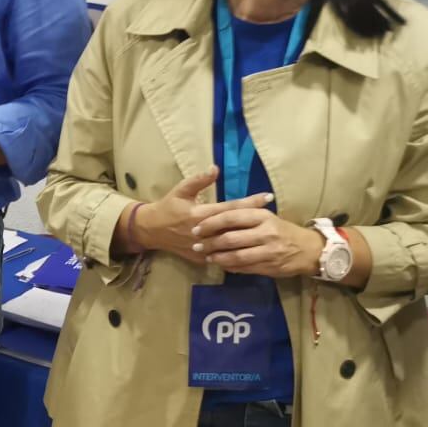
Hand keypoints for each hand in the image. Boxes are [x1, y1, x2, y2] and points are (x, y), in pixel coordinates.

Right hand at [132, 167, 269, 265]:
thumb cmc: (167, 207)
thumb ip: (198, 180)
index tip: (268, 196)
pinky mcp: (200, 258)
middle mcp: (203, 231)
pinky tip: (252, 251)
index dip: (250, 202)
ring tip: (268, 233)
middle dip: (256, 219)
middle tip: (276, 215)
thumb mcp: (180, 190)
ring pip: (230, 244)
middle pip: (235, 226)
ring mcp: (202, 247)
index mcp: (199, 213)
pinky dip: (236, 254)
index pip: (230, 207)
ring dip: (249, 238)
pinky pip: (221, 257)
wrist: (151, 230)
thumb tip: (215, 168)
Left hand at [192, 207, 324, 278]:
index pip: (231, 217)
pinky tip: (221, 264)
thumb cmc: (281, 230)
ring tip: (207, 256)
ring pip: (236, 256)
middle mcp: (266, 232)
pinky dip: (230, 267)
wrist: (309, 249)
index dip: (210, 223)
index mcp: (262, 216)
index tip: (196, 228)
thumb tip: (214, 216)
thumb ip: (244, 216)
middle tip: (196, 245)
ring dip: (218, 257)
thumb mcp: (266, 217)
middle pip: (230, 238)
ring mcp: (269, 251)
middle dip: (210, 243)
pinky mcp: (270, 266)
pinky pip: (244, 268)